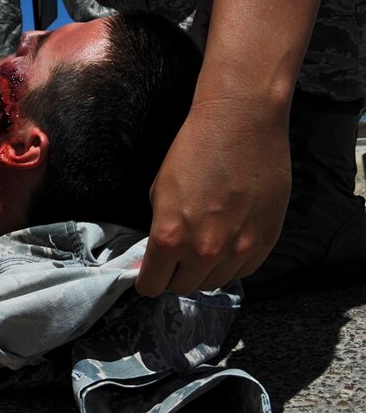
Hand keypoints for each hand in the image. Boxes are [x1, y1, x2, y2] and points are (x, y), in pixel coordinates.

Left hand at [136, 99, 290, 296]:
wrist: (241, 125)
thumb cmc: (194, 151)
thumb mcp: (159, 194)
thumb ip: (158, 233)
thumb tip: (153, 261)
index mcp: (169, 238)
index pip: (152, 285)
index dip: (147, 281)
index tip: (149, 275)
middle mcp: (204, 251)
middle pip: (183, 288)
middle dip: (175, 275)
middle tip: (176, 258)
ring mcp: (237, 249)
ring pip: (213, 283)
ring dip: (204, 271)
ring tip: (203, 246)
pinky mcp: (265, 242)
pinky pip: (242, 271)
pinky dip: (231, 264)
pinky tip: (226, 242)